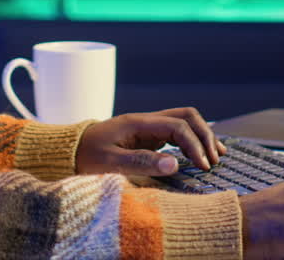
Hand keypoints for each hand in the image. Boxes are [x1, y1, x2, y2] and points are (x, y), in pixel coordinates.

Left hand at [75, 107, 226, 175]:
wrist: (67, 151)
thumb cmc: (85, 156)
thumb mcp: (109, 163)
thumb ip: (141, 162)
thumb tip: (176, 163)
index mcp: (139, 123)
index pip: (178, 126)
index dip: (195, 145)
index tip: (202, 167)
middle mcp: (147, 121)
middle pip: (187, 116)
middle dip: (205, 135)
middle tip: (214, 160)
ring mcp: (148, 127)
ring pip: (184, 121)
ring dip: (202, 136)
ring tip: (216, 156)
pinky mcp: (147, 137)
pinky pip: (177, 133)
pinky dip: (192, 141)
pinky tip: (199, 155)